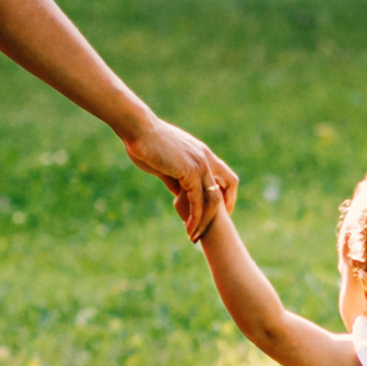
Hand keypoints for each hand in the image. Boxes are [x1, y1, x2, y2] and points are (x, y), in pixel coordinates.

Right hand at [121, 114, 235, 238]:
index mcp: (202, 153)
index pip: (225, 176)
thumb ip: (175, 179)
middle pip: (228, 186)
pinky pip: (198, 201)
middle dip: (223, 210)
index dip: (225, 194)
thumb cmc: (146, 143)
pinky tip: (188, 228)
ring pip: (213, 199)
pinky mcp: (190, 172)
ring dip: (205, 221)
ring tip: (194, 236)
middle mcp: (206, 158)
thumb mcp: (165, 164)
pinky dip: (195, 217)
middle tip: (211, 228)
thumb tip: (179, 194)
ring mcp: (200, 164)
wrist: (138, 129)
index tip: (217, 212)